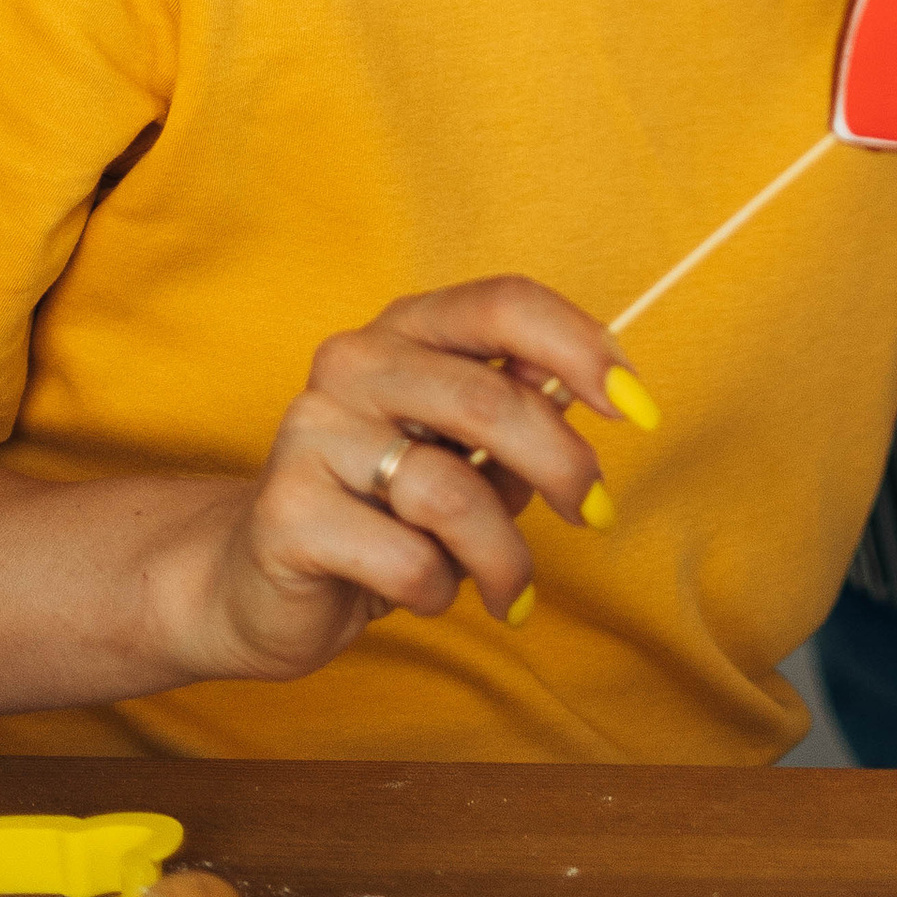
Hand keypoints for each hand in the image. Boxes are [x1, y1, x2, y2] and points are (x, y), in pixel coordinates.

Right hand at [165, 277, 658, 680]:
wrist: (259, 582)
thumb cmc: (385, 512)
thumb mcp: (462, 455)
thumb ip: (518, 420)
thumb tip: (602, 395)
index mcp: (406, 328)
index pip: (504, 303)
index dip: (580, 346)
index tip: (637, 406)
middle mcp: (353, 362)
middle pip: (489, 399)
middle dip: (563, 467)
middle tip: (594, 515)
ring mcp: (311, 432)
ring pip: (452, 492)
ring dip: (503, 556)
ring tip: (511, 589)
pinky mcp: (287, 512)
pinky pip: (406, 558)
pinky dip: (438, 589)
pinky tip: (424, 592)